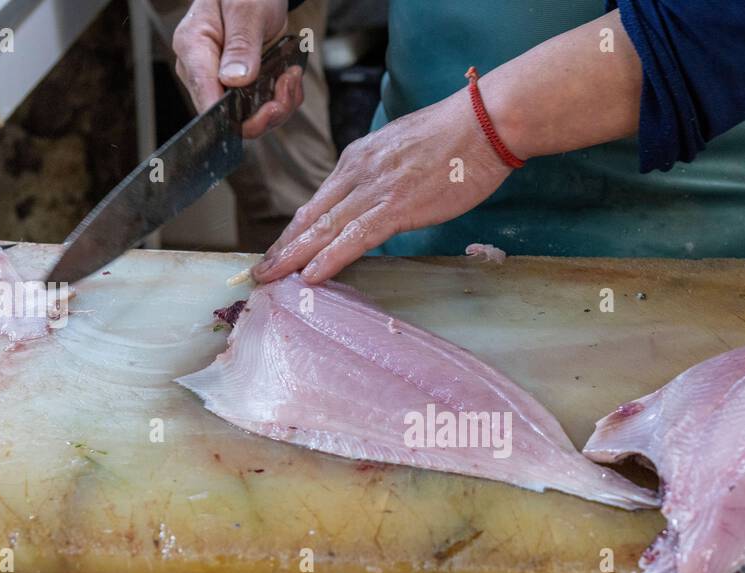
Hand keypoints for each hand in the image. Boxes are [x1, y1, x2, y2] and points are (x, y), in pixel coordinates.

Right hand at [172, 0, 302, 136]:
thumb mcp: (245, 9)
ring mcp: (222, 82)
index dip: (234, 115)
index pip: (205, 96)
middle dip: (265, 111)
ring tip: (291, 75)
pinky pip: (262, 107)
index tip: (268, 107)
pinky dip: (283, 97)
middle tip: (288, 83)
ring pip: (250, 118)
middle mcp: (203, 72)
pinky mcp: (241, 87)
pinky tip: (288, 75)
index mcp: (193, 49)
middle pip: (229, 116)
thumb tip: (234, 81)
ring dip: (280, 104)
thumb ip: (241, 44)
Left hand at [251, 91, 512, 283]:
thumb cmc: (457, 137)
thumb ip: (384, 174)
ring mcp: (375, 189)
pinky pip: (354, 238)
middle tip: (259, 272)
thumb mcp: (404, 150)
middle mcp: (358, 172)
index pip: (318, 201)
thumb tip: (379, 198)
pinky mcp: (396, 206)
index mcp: (359, 158)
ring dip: (293, 257)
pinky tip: (310, 275)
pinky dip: (329, 258)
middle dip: (282, 247)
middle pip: (311, 216)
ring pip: (323, 228)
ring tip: (269, 279)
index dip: (296, 230)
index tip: (280, 251)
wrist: (485, 122)